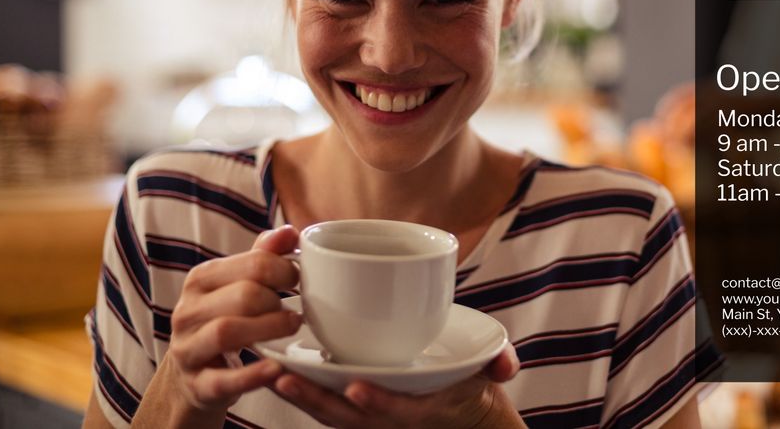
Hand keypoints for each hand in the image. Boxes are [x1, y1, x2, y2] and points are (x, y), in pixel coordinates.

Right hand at [161, 225, 301, 414]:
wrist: (194, 376)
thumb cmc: (226, 321)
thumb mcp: (238, 286)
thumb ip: (262, 257)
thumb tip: (289, 232)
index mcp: (201, 279)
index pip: (252, 264)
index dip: (285, 270)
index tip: (299, 281)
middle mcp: (188, 311)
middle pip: (243, 296)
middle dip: (278, 301)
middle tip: (298, 312)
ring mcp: (188, 349)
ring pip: (226, 332)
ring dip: (269, 329)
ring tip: (292, 329)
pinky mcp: (196, 384)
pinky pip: (223, 380)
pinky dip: (251, 375)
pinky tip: (275, 368)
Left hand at [274, 343, 521, 427]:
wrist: (460, 413)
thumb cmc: (468, 384)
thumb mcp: (488, 373)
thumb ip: (499, 363)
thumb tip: (507, 366)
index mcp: (424, 408)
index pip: (402, 411)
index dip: (381, 402)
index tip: (358, 387)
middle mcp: (393, 417)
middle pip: (351, 417)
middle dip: (318, 401)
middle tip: (287, 378)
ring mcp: (373, 416)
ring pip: (332, 414)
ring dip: (302, 398)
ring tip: (272, 375)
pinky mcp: (357, 409)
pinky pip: (327, 407)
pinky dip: (304, 394)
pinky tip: (277, 373)